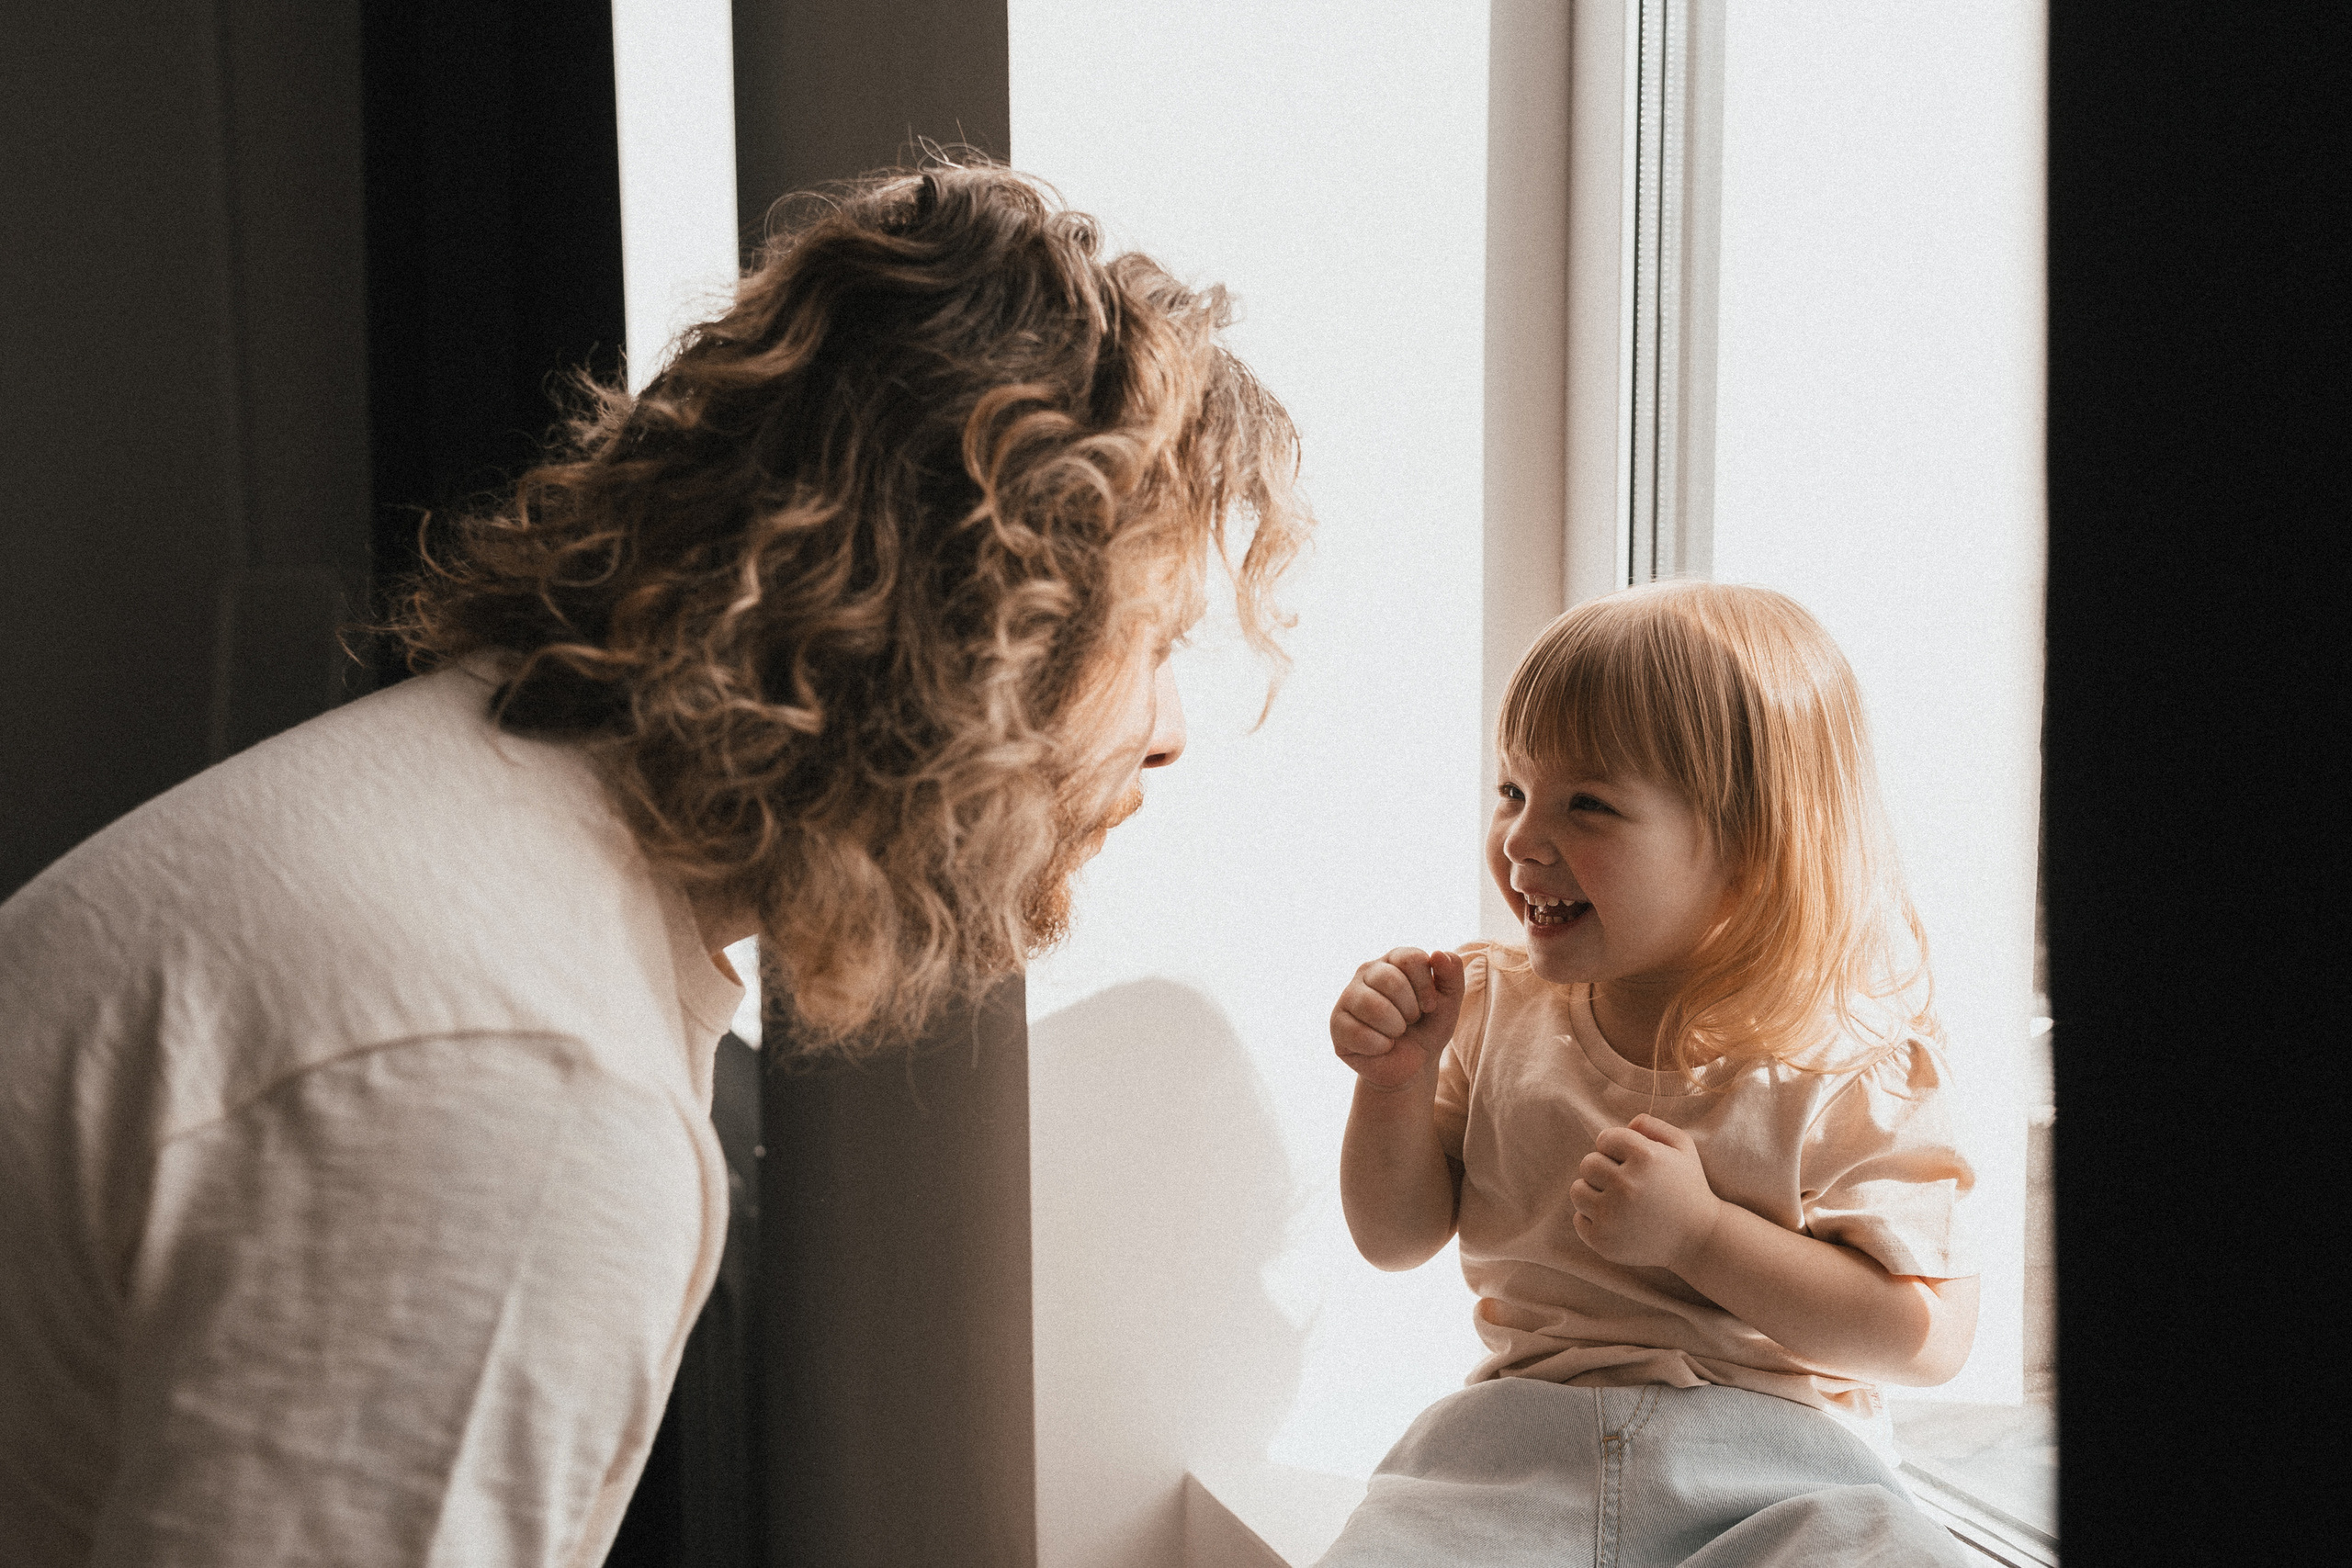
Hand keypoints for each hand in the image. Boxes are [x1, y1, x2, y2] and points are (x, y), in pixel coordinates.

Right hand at [1331, 947, 1464, 1092]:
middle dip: (1409, 1008)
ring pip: (1370, 1004)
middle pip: (1388, 979)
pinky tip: (1381, 1046)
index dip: (1425, 986)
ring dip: (1394, 1028)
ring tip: (1396, 1033)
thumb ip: (1452, 975)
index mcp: (1393, 961)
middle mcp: (1366, 972)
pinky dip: (1379, 1046)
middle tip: (1410, 1021)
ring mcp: (1348, 997)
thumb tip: (1438, 953)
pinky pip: (1357, 1032)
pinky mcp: (1337, 1023)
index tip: (1429, 1006)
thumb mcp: (1449, 1003)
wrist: (1412, 1066)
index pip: (1409, 958)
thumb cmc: (1428, 1028)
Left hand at [1568, 1114, 1723, 1270]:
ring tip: (1618, 1201)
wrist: (1699, 1239)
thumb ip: (1652, 1125)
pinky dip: (1593, 1220)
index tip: (1631, 1162)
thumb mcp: (1683, 1147)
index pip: (1604, 1139)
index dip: (1617, 1149)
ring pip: (1577, 1190)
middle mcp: (1626, 1185)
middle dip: (1603, 1170)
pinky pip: (1578, 1219)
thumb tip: (1625, 1125)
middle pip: (1587, 1164)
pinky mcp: (1603, 1240)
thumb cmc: (1688, 1187)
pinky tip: (1617, 1221)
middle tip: (1626, 1183)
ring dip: (1594, 1193)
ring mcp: (1613, 1215)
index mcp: (1645, 1157)